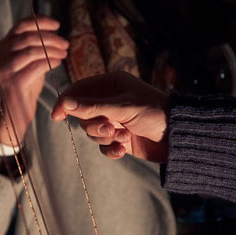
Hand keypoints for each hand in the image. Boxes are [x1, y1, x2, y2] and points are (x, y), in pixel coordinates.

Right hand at [0, 16, 67, 146]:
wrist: (15, 114)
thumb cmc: (25, 87)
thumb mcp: (29, 62)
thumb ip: (34, 47)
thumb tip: (52, 32)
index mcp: (2, 47)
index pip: (20, 26)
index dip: (40, 22)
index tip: (57, 25)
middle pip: (28, 38)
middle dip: (50, 38)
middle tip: (65, 43)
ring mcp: (3, 70)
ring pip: (31, 51)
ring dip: (52, 49)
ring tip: (64, 53)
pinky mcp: (12, 83)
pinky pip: (34, 67)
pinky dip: (49, 61)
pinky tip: (57, 62)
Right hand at [51, 71, 168, 162]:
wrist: (178, 137)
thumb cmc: (155, 113)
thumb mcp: (122, 107)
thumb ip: (92, 107)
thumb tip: (65, 103)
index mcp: (111, 84)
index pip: (79, 91)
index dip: (66, 103)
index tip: (56, 117)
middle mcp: (111, 101)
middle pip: (83, 115)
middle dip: (94, 125)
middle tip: (110, 128)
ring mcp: (115, 121)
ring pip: (92, 133)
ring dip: (105, 137)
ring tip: (124, 136)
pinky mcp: (120, 139)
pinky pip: (103, 147)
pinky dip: (110, 150)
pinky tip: (122, 149)